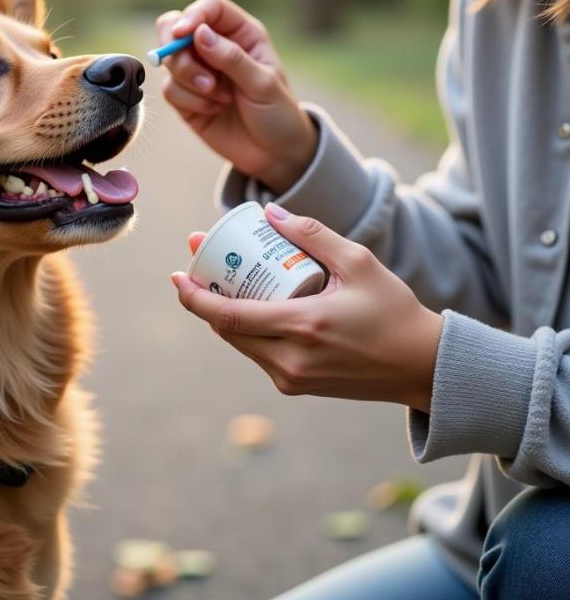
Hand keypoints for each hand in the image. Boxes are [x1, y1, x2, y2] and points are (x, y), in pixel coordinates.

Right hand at [156, 0, 316, 193]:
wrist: (274, 154)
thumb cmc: (278, 113)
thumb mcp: (263, 84)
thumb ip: (231, 58)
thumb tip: (199, 33)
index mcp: (240, 33)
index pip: (210, 8)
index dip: (193, 16)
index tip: (182, 34)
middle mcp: (215, 47)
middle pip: (175, 27)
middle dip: (178, 50)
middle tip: (198, 75)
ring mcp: (198, 71)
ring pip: (170, 61)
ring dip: (190, 81)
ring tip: (220, 98)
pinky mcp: (186, 97)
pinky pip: (171, 90)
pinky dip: (190, 100)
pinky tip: (214, 109)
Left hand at [173, 204, 443, 412]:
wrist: (422, 367)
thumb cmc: (394, 311)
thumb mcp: (358, 263)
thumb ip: (312, 235)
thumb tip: (270, 214)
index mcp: (303, 329)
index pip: (229, 316)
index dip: (195, 297)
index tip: (176, 274)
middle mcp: (291, 361)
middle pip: (227, 329)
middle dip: (206, 295)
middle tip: (201, 260)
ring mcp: (292, 379)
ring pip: (240, 342)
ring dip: (224, 311)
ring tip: (223, 276)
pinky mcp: (297, 386)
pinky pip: (258, 353)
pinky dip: (246, 327)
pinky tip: (249, 301)